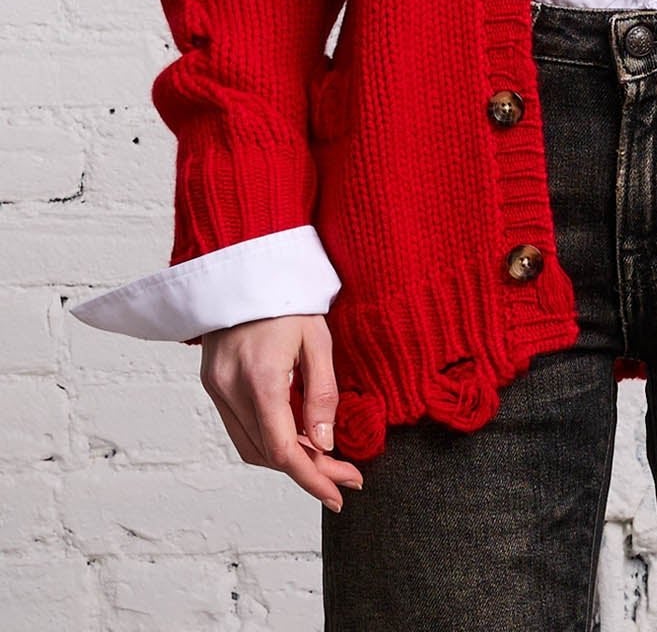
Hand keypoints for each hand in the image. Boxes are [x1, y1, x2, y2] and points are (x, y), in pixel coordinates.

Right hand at [199, 314, 364, 509]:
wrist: (243, 262)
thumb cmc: (286, 295)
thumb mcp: (318, 338)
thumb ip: (322, 393)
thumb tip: (325, 445)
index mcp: (260, 376)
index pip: (282, 448)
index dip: (312, 478)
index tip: (339, 494)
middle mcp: (230, 388)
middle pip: (267, 454)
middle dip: (307, 471)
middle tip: (343, 477)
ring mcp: (216, 387)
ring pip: (250, 447)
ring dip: (286, 460)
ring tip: (323, 459)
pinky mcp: (212, 384)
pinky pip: (240, 428)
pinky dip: (268, 440)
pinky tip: (295, 436)